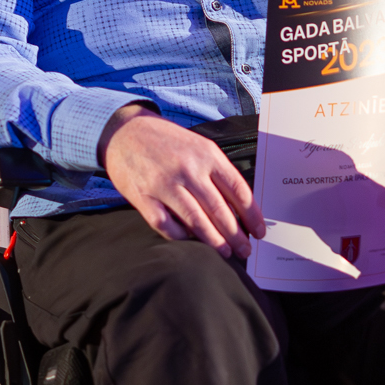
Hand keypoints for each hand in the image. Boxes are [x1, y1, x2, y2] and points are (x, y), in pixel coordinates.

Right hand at [99, 104, 265, 257]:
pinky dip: (180, 237)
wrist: (125, 131)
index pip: (238, 190)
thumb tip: (238, 206)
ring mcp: (164, 184)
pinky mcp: (143, 197)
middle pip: (220, 210)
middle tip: (245, 250)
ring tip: (225, 252)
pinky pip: (166, 225)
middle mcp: (188, 169)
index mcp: (207, 154)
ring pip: (196, 221)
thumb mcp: (197, 146)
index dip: (252, 214)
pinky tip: (189, 241)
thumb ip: (216, 172)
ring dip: (213, 241)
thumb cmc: (165, 141)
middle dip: (236, 234)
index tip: (259, 231)